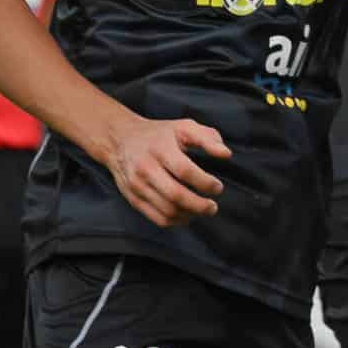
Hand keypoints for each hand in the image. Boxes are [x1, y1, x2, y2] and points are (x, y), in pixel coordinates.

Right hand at [105, 117, 229, 228]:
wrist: (120, 140)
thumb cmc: (160, 134)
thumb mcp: (184, 127)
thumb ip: (208, 138)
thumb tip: (226, 154)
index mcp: (160, 149)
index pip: (184, 171)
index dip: (204, 182)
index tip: (218, 187)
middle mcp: (146, 169)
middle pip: (175, 195)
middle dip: (199, 205)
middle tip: (213, 207)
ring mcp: (137, 186)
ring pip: (166, 210)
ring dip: (189, 214)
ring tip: (202, 210)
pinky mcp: (133, 198)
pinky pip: (156, 217)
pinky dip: (175, 221)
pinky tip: (187, 214)